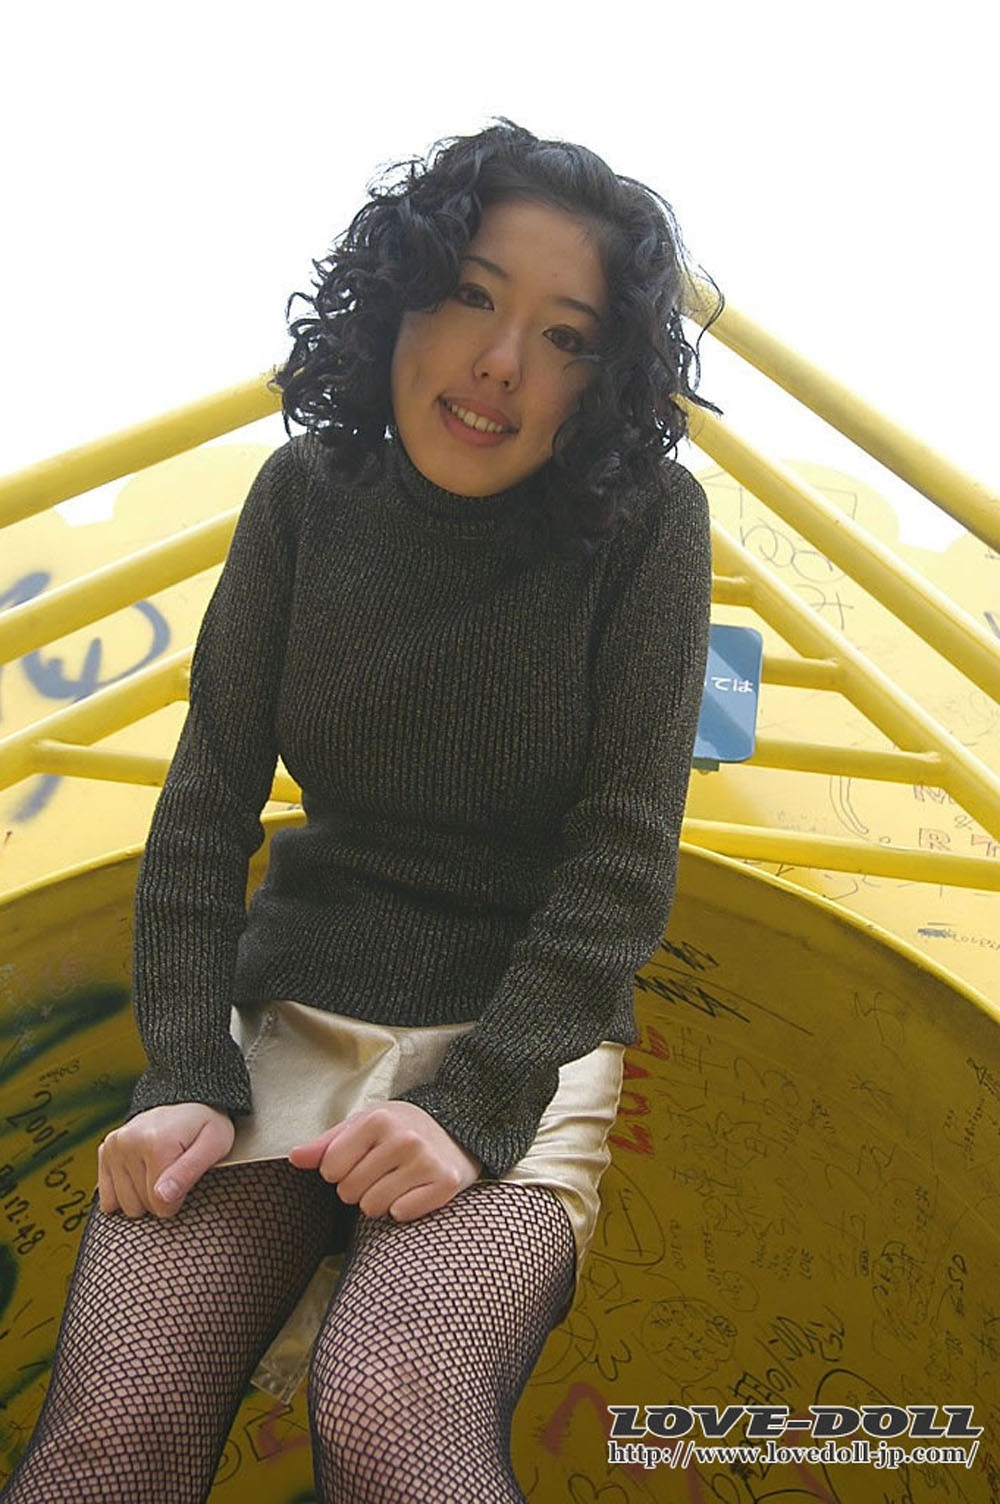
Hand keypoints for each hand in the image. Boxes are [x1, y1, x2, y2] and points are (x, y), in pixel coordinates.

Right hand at [97, 1102, 235, 1218]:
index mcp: (156, 1142)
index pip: (159, 1203)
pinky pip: (107, 1198)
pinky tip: (141, 1177)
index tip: (186, 1183)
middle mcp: (128, 1142)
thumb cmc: (206, 1128)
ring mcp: (113, 1146)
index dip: (177, 1202)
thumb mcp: (214, 1146)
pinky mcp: (104, 1151)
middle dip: (159, 1200)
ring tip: (158, 1171)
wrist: (189, 1104)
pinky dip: (125, 1194)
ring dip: (142, 1197)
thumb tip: (161, 1197)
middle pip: (139, 1206)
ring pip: (123, 1205)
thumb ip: (189, 1172)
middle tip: (173, 1174)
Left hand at [287, 1101, 480, 1222]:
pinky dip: (404, 1208)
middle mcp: (404, 1138)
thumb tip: (294, 1158)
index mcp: (377, 1119)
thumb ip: (326, 1144)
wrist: (456, 1129)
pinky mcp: (445, 1182)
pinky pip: (401, 1214)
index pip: (330, 1169)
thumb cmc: (400, 1129)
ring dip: (380, 1202)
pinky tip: (415, 1190)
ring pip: (373, 1208)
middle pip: (350, 1192)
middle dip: (360, 1188)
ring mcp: (426, 1160)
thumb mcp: (362, 1126)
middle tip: (382, 1171)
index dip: (339, 1171)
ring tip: (397, 1181)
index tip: (359, 1160)